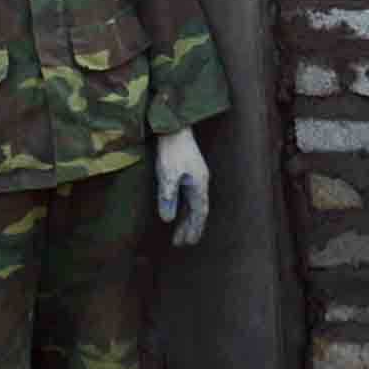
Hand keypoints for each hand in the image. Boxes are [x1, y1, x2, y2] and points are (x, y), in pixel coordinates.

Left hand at [154, 128, 211, 248]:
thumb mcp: (167, 175)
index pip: (199, 213)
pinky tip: (177, 211)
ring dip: (187, 219)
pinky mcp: (189, 171)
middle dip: (191, 228)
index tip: (187, 242)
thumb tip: (167, 219)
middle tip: (182, 243)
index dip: (194, 229)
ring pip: (194, 204)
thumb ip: (168, 197)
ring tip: (178, 233)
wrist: (175, 126)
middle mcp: (200, 182)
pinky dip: (184, 208)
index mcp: (198, 185)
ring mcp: (195, 176)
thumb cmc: (172, 150)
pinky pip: (189, 196)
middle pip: (198, 210)